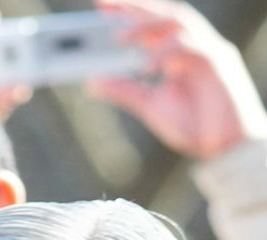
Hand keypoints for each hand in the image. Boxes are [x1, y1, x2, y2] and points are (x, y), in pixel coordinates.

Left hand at [88, 0, 266, 158]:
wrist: (225, 147)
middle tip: (105, 5)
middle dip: (134, 7)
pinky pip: (192, 46)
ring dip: (148, 26)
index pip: (151, 25)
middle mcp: (193, 45)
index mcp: (177, 53)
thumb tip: (92, 82)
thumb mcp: (151, 106)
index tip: (101, 6)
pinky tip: (147, 66)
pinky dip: (167, 52)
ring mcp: (207, 49)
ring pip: (178, 22)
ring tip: (120, 37)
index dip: (128, 12)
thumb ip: (125, 91)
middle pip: (163, 15)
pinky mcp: (218, 61)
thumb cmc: (194, 126)